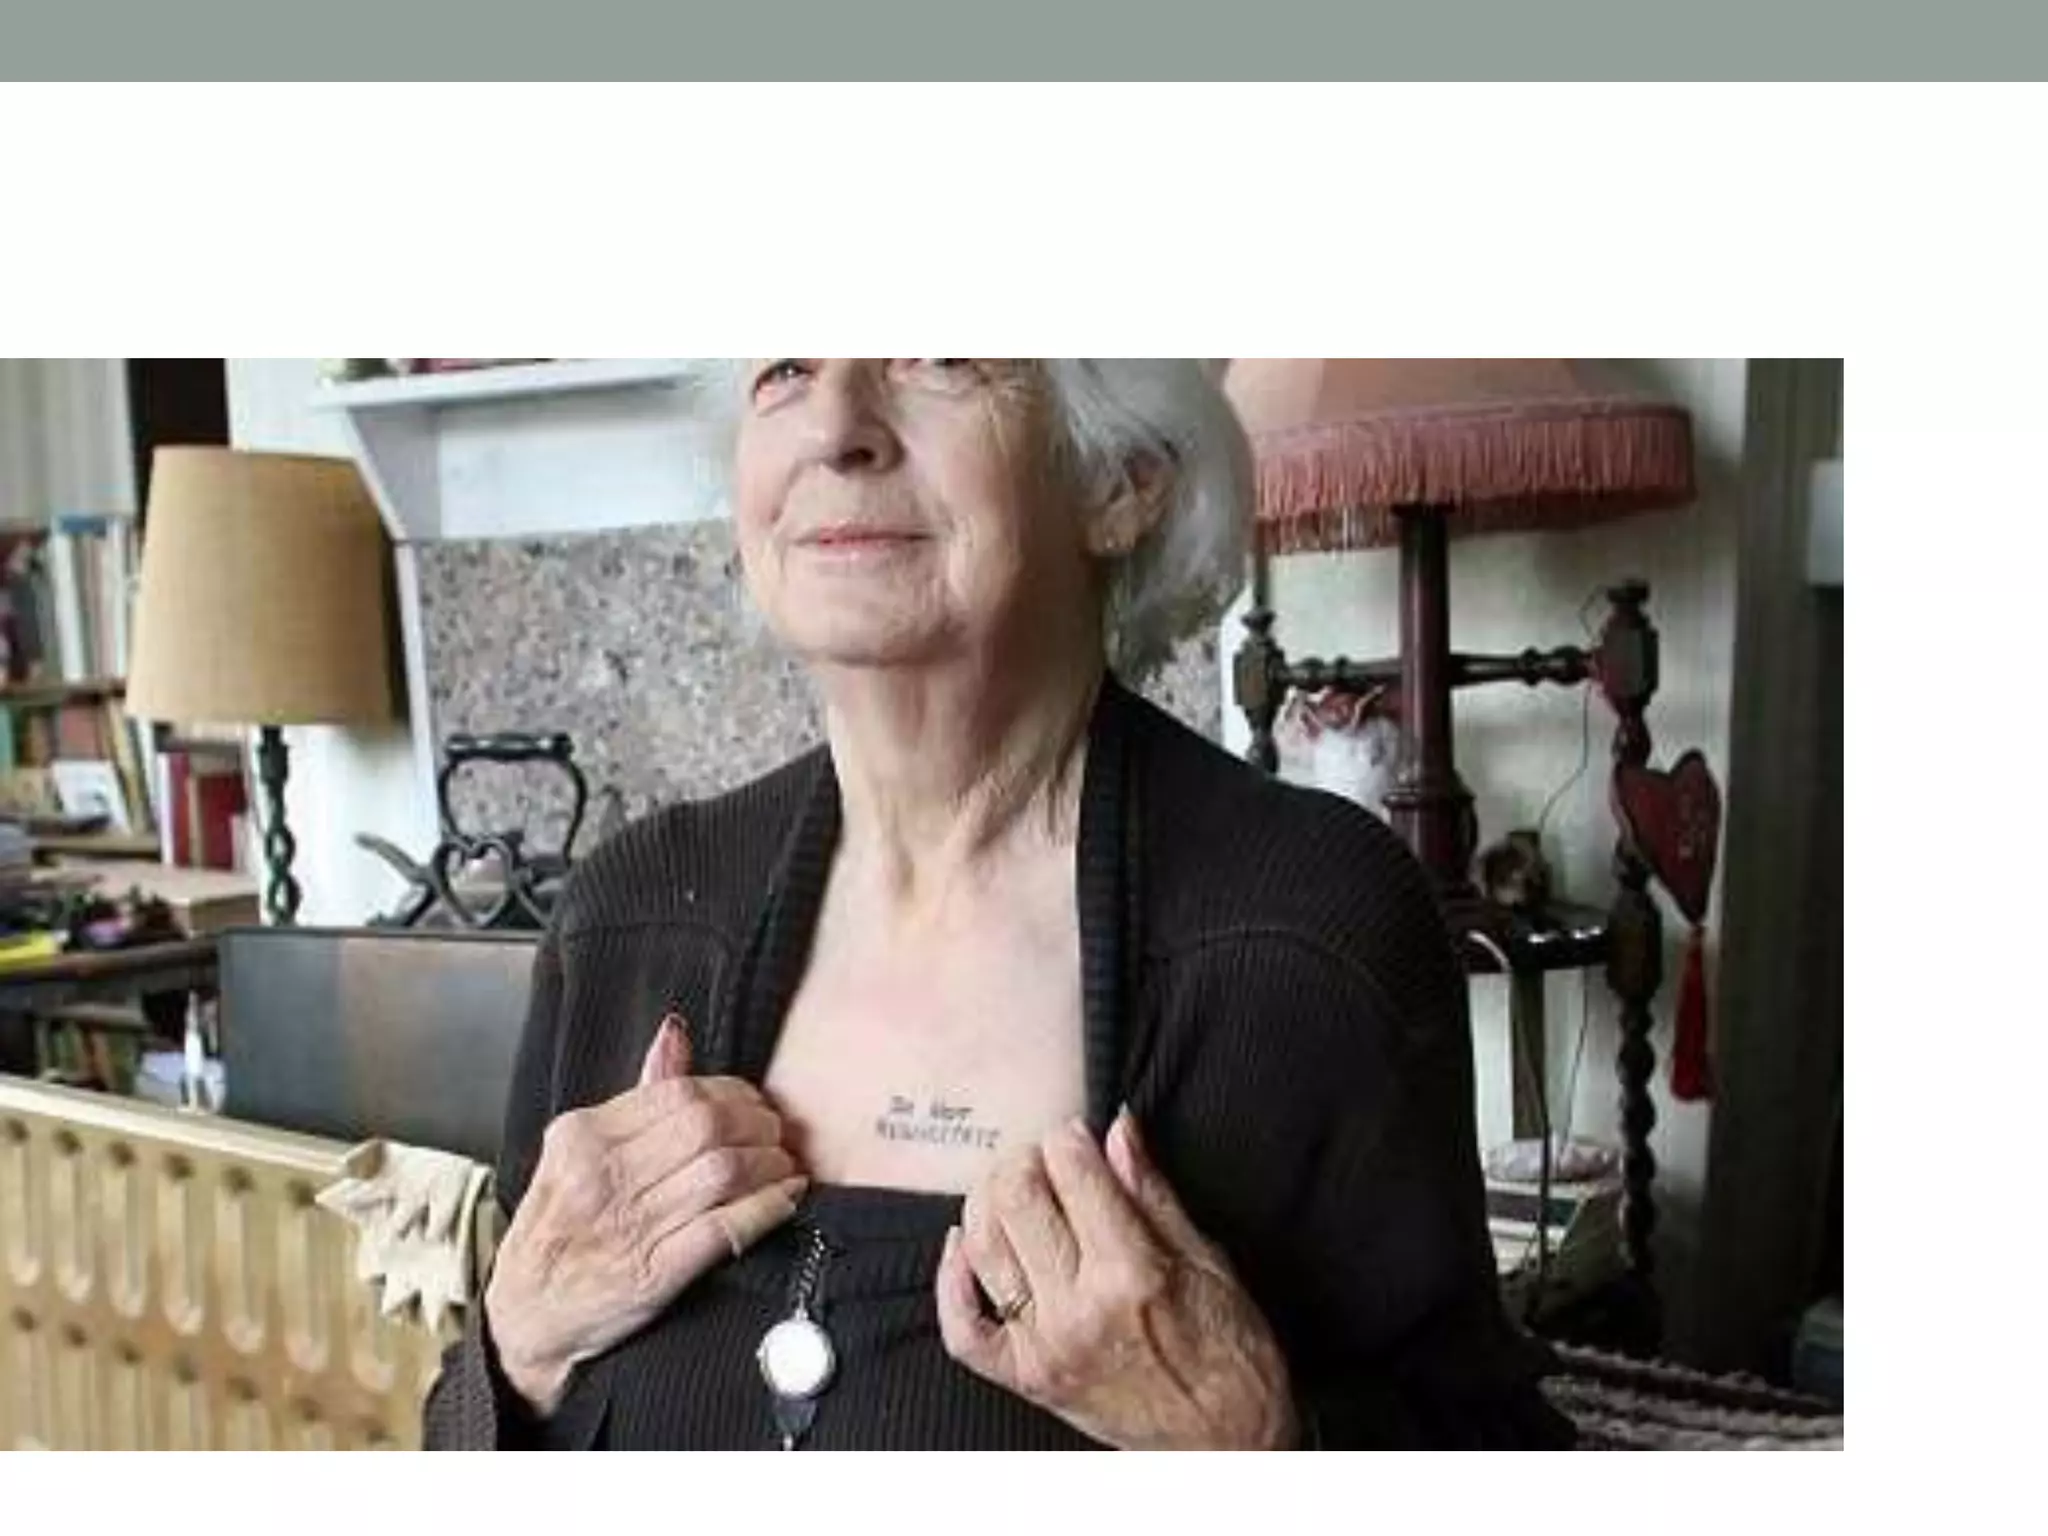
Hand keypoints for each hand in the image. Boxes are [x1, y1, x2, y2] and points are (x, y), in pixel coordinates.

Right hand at [484, 1015, 806, 1414]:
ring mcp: (628, 1227)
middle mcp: (602, 1177)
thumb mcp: (578, 1154)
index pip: (679, 1092)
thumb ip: (635, 1097)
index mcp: (583, 1137)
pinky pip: (725, 1229)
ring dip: (770, 1165)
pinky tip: (785, 1200)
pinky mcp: (653, 1275)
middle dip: (759, 1125)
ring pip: (723, 1172)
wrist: (527, 1318)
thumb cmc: (560, 1229)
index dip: (732, 1093)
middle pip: (707, 1127)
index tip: (753, 1104)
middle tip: (778, 1133)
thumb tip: (676, 1033)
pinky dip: (767, 1209)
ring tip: (785, 1166)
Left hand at [936, 1109, 1295, 1450]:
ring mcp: (1044, 1347)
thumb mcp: (1208, 1260)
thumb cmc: (1232, 1352)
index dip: (1071, 1137)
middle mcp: (1077, 1309)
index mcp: (1131, 1272)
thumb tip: (1118, 1128)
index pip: (1072, 1170)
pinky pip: (962, 1329)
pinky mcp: (1026, 1378)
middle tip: (1047, 1159)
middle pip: (1016, 1198)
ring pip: (982, 1247)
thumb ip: (1152, 1192)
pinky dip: (952, 1281)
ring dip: (989, 1201)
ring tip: (1014, 1191)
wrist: (1227, 1443)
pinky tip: (963, 1247)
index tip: (1080, 1135)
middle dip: (1026, 1159)